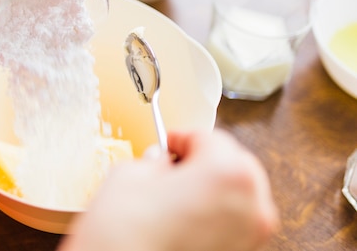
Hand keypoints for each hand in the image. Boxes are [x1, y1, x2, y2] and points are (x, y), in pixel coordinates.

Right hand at [58, 129, 278, 250]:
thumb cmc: (124, 235)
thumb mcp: (130, 175)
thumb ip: (155, 161)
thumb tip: (163, 164)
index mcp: (228, 173)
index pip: (209, 138)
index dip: (182, 138)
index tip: (167, 143)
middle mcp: (251, 206)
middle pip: (235, 164)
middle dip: (205, 161)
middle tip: (172, 165)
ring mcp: (250, 238)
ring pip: (239, 196)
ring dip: (213, 189)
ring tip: (177, 195)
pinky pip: (235, 225)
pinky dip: (215, 216)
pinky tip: (184, 219)